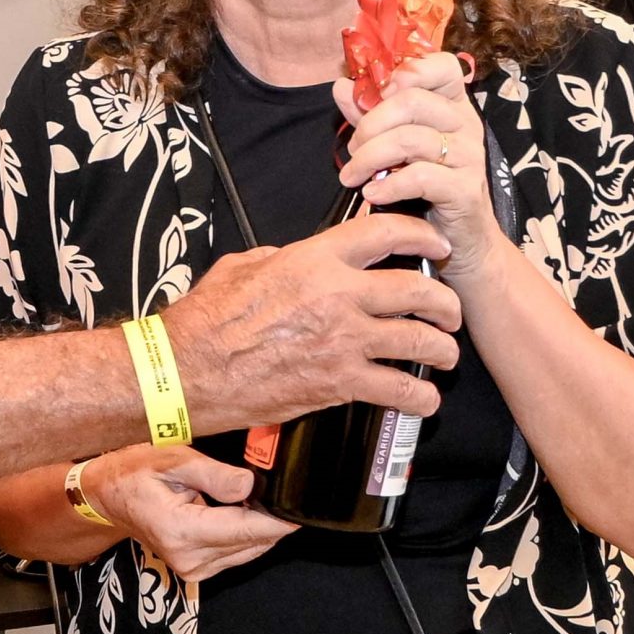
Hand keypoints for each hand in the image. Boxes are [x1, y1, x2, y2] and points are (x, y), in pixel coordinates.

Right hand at [80, 446, 296, 582]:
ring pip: (248, 550)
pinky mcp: (197, 570)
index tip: (303, 509)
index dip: (279, 521)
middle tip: (281, 489)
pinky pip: (237, 553)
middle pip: (252, 543)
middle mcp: (190, 558)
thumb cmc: (135, 472)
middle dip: (271, 518)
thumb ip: (214, 474)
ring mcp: (193, 569)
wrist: (108, 496)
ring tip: (256, 496)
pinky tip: (240, 510)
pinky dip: (245, 534)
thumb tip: (251, 486)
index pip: (246, 530)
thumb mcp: (173, 459)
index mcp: (182, 531)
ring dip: (259, 526)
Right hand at [165, 211, 460, 430]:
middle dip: (444, 302)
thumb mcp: (242, 267)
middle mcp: (338, 295)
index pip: (386, 232)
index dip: (422, 234)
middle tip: (448, 311)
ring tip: (445, 355)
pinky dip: (420, 398)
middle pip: (418, 289)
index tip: (436, 245)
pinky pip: (399, 389)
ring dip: (442, 349)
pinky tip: (424, 400)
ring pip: (420, 340)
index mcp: (314, 260)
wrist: (185, 372)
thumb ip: (281, 258)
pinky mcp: (340, 383)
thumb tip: (297, 257)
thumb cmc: (205, 323)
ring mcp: (343, 341)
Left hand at [335, 48, 500, 283]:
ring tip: (353, 175)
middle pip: (412, 100)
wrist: (460, 242)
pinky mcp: (465, 189)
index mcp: (453, 106)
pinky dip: (388, 185)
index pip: (441, 66)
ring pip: (410, 139)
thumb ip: (370, 116)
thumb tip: (341, 85)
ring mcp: (469, 156)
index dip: (407, 71)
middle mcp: (466, 124)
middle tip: (352, 150)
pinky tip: (372, 193)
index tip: (377, 95)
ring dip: (370, 157)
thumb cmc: (427, 191)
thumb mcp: (395, 148)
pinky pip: (420, 177)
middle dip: (370, 124)